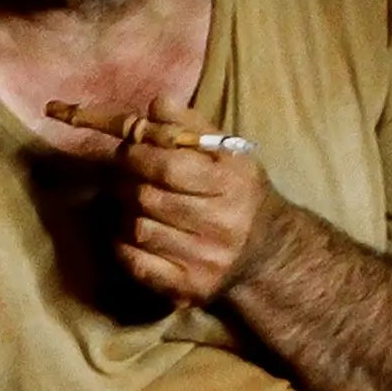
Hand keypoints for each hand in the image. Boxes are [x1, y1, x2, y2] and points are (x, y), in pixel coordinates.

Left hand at [112, 98, 282, 306]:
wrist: (268, 252)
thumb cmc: (238, 192)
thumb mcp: (226, 152)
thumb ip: (189, 125)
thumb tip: (155, 103)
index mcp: (231, 184)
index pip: (166, 166)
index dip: (135, 155)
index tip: (127, 151)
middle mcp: (221, 224)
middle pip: (146, 197)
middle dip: (126, 182)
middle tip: (126, 177)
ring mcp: (203, 259)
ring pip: (136, 228)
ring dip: (125, 212)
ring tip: (136, 204)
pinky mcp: (186, 287)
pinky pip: (134, 262)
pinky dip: (123, 245)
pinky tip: (133, 234)